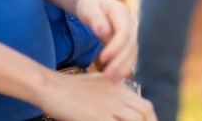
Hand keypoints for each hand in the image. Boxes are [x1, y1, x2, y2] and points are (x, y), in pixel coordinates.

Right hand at [39, 72, 155, 120]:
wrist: (51, 86)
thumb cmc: (71, 87)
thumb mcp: (99, 84)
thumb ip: (113, 93)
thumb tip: (123, 105)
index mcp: (120, 87)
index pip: (145, 106)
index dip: (150, 120)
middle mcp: (118, 95)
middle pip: (145, 112)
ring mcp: (109, 106)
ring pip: (136, 119)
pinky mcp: (98, 116)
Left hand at [74, 0, 137, 81]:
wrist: (95, 1)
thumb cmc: (89, 4)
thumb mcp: (87, 8)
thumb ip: (95, 18)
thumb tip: (103, 31)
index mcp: (121, 12)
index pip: (124, 31)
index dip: (116, 46)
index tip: (102, 59)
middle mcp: (130, 22)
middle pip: (131, 43)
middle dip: (121, 61)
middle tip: (109, 76)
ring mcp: (131, 31)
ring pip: (133, 51)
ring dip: (124, 67)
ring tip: (112, 80)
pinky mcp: (128, 40)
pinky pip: (130, 54)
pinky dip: (124, 66)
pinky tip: (116, 77)